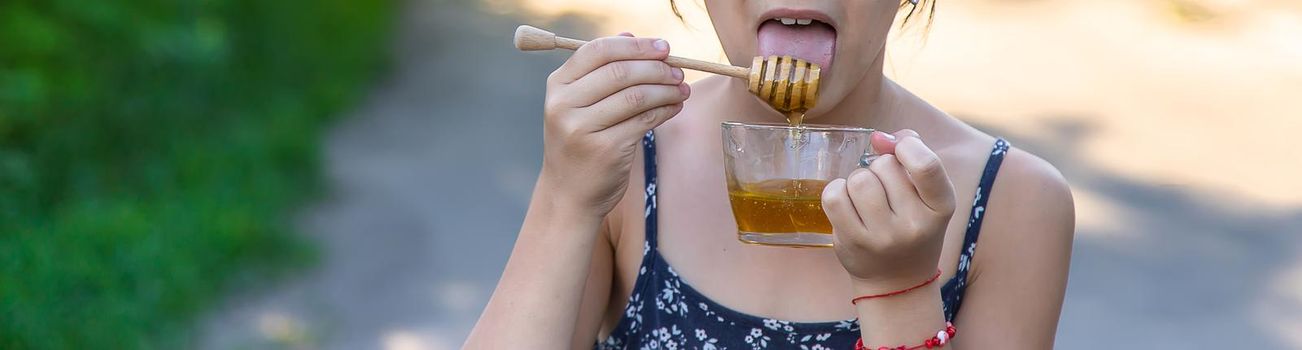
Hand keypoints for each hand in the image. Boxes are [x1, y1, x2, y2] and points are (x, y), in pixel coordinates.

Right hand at [538, 33, 689, 217]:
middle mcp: (564, 106)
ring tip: (682, 89)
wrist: (568, 195)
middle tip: (678, 71)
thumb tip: (629, 35)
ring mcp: (583, 129)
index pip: (597, 51)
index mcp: (557, 86)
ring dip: (666, 89)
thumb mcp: (578, 105)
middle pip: (620, 72)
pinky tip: (675, 106)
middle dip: (656, 68)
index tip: (663, 47)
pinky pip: (644, 121)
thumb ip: (600, 70)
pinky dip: (665, 110)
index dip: (634, 46)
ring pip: (636, 97)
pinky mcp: (606, 150)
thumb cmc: (578, 144)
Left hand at [821, 130, 956, 292]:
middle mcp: (916, 224)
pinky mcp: (854, 242)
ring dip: (856, 180)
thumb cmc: (911, 227)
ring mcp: (884, 236)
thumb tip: (881, 136)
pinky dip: (836, 191)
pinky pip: (834, 196)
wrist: (897, 282)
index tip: (899, 148)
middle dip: (878, 168)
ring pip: (858, 179)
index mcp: (942, 206)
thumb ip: (912, 156)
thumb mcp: (926, 195)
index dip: (906, 146)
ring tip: (864, 198)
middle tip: (884, 190)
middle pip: (884, 166)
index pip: (926, 165)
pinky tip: (846, 203)